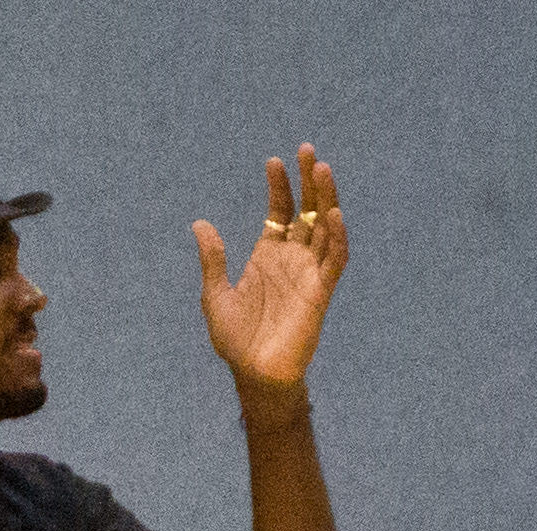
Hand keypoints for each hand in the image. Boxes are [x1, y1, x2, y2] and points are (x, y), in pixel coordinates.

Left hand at [195, 144, 346, 402]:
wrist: (253, 374)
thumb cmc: (236, 341)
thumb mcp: (215, 295)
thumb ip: (213, 260)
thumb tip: (199, 224)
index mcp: (268, 257)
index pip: (280, 212)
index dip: (279, 187)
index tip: (273, 161)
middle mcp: (292, 260)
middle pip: (307, 211)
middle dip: (308, 182)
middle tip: (307, 150)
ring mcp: (309, 273)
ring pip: (325, 228)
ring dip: (326, 199)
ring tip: (321, 169)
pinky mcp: (321, 292)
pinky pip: (335, 259)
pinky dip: (337, 236)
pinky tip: (333, 214)